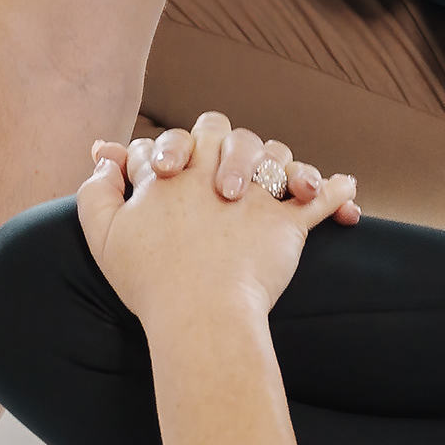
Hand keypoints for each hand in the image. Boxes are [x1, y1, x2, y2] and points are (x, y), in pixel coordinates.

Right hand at [75, 112, 355, 322]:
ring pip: (273, 155)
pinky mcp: (288, 222)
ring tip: (280, 178)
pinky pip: (319, 199)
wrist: (201, 313)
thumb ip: (96, 191)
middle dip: (222, 142)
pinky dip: (335, 193)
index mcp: (173, 171)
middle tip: (219, 172)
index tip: (167, 170)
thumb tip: (104, 157)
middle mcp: (217, 171)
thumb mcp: (103, 234)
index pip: (173, 140)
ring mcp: (257, 194)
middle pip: (224, 131)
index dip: (168, 152)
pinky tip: (347, 187)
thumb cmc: (150, 279)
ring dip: (275, 162)